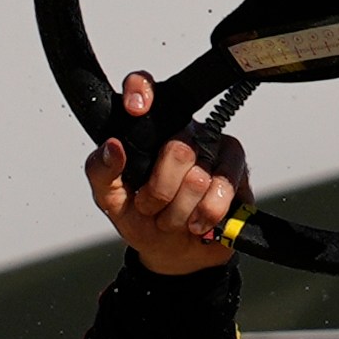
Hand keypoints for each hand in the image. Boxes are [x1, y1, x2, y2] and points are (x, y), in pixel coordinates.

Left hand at [83, 72, 252, 275]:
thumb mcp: (109, 198)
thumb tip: (112, 147)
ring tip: (172, 217)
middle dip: (159, 193)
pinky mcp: (238, 168)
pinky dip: (204, 215)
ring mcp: (213, 147)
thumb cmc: (140, 217)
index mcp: (148, 129)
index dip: (141, 90)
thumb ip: (100, 172)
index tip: (136, 109)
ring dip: (178, 212)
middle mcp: (183, 131)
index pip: (144, 86)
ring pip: (199, 177)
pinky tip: (196, 223)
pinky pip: (223, 190)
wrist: (174, 252)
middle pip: (177, 150)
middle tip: (151, 206)